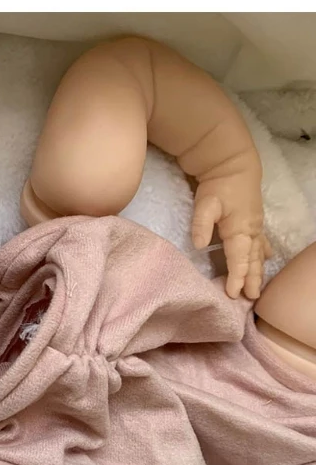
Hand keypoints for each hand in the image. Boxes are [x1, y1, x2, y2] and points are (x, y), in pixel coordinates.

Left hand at [191, 178, 269, 299]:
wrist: (232, 165)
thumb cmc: (218, 185)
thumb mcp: (205, 203)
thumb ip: (201, 224)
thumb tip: (199, 246)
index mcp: (239, 229)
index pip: (238, 259)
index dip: (236, 277)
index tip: (233, 294)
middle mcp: (251, 231)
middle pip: (252, 260)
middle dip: (251, 280)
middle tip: (250, 299)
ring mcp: (254, 226)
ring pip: (258, 254)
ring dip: (258, 270)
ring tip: (257, 287)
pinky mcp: (253, 221)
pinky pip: (260, 242)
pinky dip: (262, 254)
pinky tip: (265, 260)